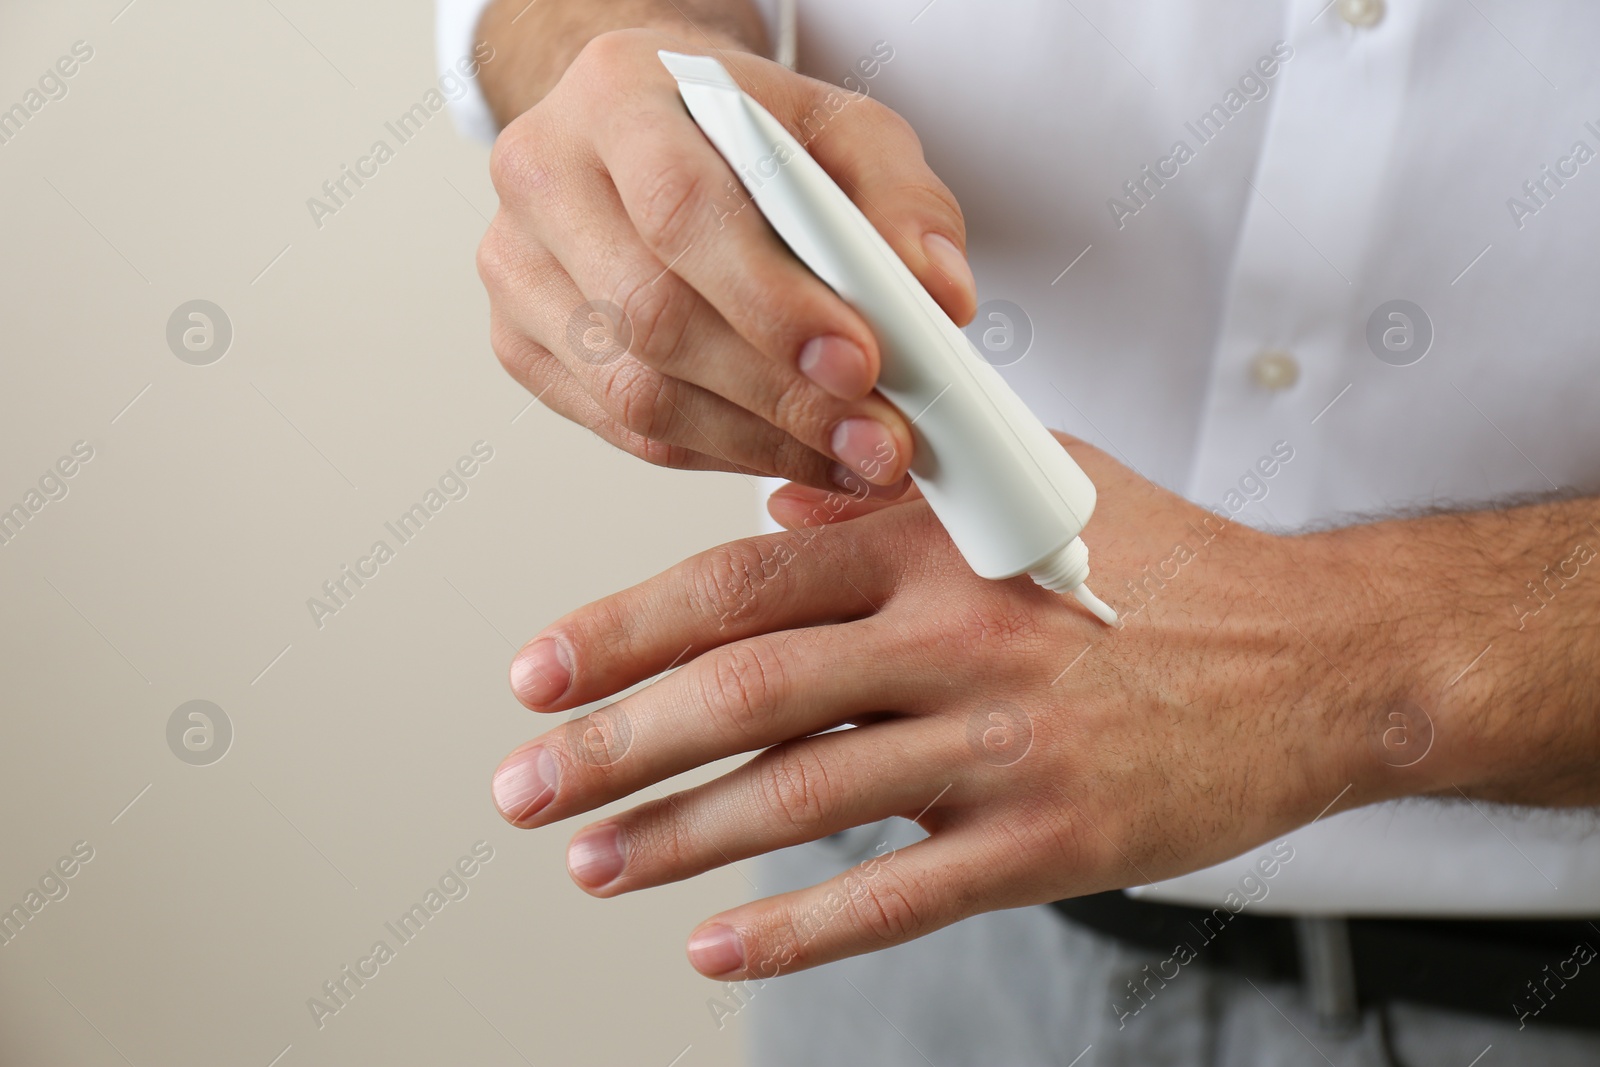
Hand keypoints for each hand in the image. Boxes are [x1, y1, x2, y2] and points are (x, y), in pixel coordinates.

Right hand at [477, 27, 976, 491]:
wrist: (649, 133)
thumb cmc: (744, 132)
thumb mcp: (843, 131)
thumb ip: (901, 203)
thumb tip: (938, 299)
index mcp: (617, 94)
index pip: (681, 209)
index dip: (771, 300)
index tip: (860, 362)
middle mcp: (543, 176)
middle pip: (652, 316)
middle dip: (782, 395)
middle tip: (878, 439)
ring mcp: (517, 268)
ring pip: (632, 392)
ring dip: (758, 443)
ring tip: (853, 459)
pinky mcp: (520, 343)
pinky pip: (622, 430)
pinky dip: (719, 454)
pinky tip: (792, 455)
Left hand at [489, 435, 1406, 977]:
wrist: (1319, 659)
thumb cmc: (1170, 569)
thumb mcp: (1032, 492)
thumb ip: (891, 506)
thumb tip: (769, 520)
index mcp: (933, 547)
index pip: (739, 584)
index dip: (623, 631)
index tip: (538, 673)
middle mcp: (955, 640)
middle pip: (745, 694)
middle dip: (614, 745)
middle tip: (522, 785)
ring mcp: (1003, 746)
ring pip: (802, 799)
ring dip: (679, 840)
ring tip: (590, 865)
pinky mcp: (1051, 842)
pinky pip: (897, 894)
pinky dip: (797, 930)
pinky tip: (718, 946)